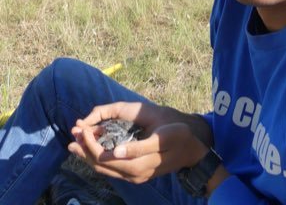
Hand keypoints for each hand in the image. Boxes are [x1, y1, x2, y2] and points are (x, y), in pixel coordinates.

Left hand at [68, 101, 210, 183]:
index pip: (105, 157)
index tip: (82, 128)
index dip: (91, 144)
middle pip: (101, 166)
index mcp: (137, 165)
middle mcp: (133, 175)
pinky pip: (112, 169)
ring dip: (89, 156)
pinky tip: (96, 151)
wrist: (192, 152)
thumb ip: (138, 147)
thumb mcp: (161, 138)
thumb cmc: (179, 138)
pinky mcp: (137, 174)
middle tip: (72, 136)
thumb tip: (115, 151)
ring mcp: (135, 177)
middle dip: (84, 151)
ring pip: (105, 169)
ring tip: (77, 145)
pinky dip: (100, 160)